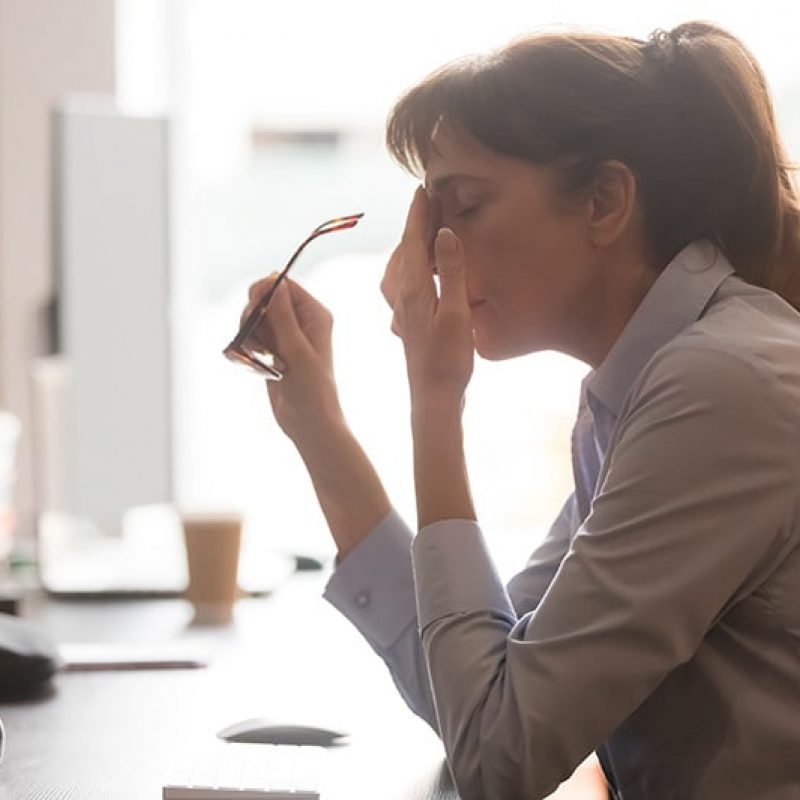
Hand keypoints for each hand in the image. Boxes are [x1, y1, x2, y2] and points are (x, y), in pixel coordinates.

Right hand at [239, 275, 343, 442]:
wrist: (309, 423)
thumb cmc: (312, 390)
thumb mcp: (297, 351)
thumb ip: (284, 317)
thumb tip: (274, 282)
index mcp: (315, 315)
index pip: (284, 285)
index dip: (264, 291)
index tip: (254, 310)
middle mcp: (301, 321)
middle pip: (265, 298)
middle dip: (253, 314)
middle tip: (255, 337)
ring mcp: (286, 335)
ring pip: (255, 318)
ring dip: (250, 332)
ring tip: (260, 355)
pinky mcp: (274, 350)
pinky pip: (252, 336)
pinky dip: (248, 345)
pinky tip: (256, 361)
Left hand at [381, 186, 473, 409]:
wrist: (433, 397)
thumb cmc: (448, 360)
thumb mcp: (456, 313)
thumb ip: (452, 272)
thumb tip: (444, 232)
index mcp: (414, 288)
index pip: (414, 240)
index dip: (419, 213)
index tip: (423, 188)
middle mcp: (402, 296)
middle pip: (405, 250)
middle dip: (415, 223)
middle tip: (428, 201)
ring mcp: (403, 310)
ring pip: (400, 267)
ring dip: (411, 244)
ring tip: (424, 229)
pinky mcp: (408, 322)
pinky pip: (403, 283)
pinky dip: (410, 267)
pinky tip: (418, 273)